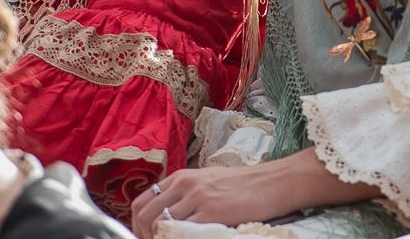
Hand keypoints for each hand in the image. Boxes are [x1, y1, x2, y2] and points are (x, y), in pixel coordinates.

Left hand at [130, 164, 293, 238]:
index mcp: (182, 177)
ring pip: (160, 224)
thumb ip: (186, 195)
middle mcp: (185, 185)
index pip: (142, 201)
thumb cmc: (244, 184)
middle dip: (143, 234)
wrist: (272, 182)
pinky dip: (178, 238)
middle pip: (145, 214)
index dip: (137, 224)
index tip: (144, 236)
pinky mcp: (210, 213)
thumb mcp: (208, 182)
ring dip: (161, 237)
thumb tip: (168, 217)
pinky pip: (181, 231)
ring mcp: (197, 198)